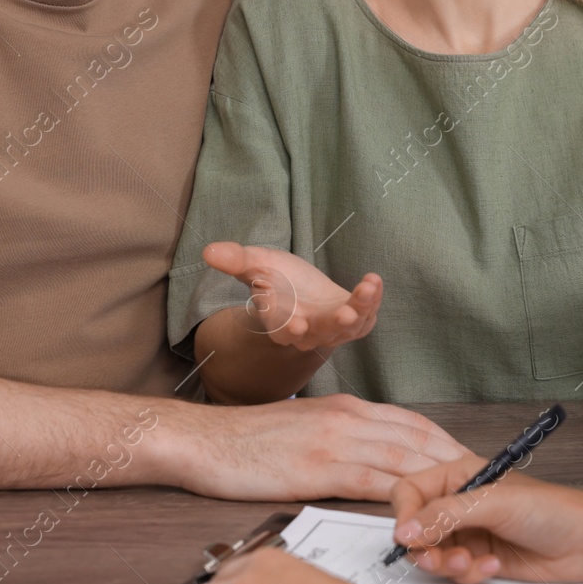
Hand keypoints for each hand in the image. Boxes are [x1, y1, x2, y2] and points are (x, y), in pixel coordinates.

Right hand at [181, 394, 472, 501]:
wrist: (204, 439)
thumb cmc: (248, 438)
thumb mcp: (305, 424)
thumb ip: (340, 432)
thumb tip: (368, 451)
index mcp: (345, 406)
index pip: (410, 421)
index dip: (444, 440)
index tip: (469, 457)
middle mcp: (347, 418)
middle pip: (416, 438)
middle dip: (455, 458)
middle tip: (484, 478)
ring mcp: (334, 441)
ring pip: (401, 457)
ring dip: (438, 476)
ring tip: (466, 494)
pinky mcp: (317, 469)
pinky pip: (369, 482)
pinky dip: (399, 494)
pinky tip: (419, 508)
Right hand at [203, 242, 381, 352]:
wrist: (303, 294)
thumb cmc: (277, 282)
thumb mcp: (256, 264)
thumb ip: (235, 260)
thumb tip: (208, 250)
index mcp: (280, 322)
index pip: (281, 329)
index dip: (288, 329)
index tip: (297, 327)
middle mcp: (308, 331)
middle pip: (320, 333)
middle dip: (333, 325)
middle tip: (343, 316)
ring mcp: (333, 328)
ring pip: (348, 326)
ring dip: (360, 309)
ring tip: (366, 289)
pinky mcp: (354, 320)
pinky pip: (366, 315)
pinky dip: (373, 298)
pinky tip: (373, 279)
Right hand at [388, 457, 582, 583]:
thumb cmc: (552, 508)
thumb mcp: (493, 504)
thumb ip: (445, 514)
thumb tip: (406, 528)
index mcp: (459, 475)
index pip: (410, 492)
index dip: (404, 515)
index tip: (409, 536)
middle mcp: (460, 504)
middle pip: (417, 529)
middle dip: (426, 548)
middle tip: (441, 557)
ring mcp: (469, 533)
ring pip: (433, 555)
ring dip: (447, 564)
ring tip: (468, 562)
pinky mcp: (479, 558)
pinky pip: (456, 572)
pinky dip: (470, 573)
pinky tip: (492, 565)